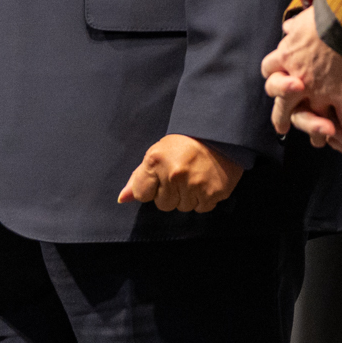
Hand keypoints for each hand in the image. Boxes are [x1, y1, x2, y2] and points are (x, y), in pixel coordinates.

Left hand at [117, 134, 243, 212]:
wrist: (219, 134)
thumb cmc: (185, 143)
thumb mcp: (157, 153)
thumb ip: (139, 177)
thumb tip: (122, 198)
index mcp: (156, 161)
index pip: (142, 194)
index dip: (151, 187)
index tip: (161, 177)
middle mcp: (174, 175)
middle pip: (163, 204)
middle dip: (170, 193)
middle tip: (181, 174)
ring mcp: (194, 186)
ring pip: (183, 208)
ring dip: (188, 196)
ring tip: (195, 176)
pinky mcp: (213, 194)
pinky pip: (201, 208)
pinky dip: (203, 199)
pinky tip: (205, 182)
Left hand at [261, 7, 341, 159]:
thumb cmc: (325, 16)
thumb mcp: (303, 19)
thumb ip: (294, 28)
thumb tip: (288, 28)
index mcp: (285, 58)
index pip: (269, 71)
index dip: (274, 77)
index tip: (277, 83)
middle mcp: (298, 80)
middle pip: (283, 105)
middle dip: (282, 118)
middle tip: (282, 127)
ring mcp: (319, 92)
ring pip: (313, 121)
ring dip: (317, 131)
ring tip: (320, 140)